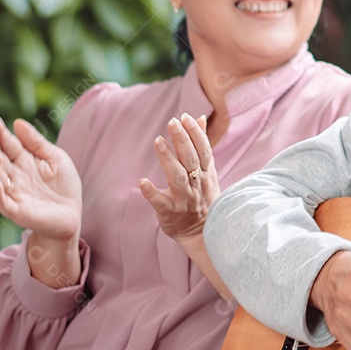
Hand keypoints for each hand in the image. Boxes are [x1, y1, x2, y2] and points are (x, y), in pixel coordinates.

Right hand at [0, 116, 81, 240]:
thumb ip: (36, 142)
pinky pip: (3, 202)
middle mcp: (14, 176)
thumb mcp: (55, 157)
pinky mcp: (17, 210)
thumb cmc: (64, 185)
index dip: (1, 134)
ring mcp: (14, 193)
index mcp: (23, 162)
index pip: (8, 145)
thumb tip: (17, 122)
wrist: (72, 214)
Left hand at [140, 113, 218, 241]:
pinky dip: (152, 192)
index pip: (203, 149)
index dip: (196, 133)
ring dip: (168, 159)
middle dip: (183, 140)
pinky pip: (161, 202)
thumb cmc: (203, 197)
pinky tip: (143, 182)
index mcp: (206, 173)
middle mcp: (198, 184)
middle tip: (172, 122)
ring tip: (158, 141)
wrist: (202, 232)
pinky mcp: (170, 212)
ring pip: (177, 177)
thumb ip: (202, 145)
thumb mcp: (207, 170)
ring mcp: (185, 199)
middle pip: (191, 159)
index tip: (185, 117)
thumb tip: (200, 118)